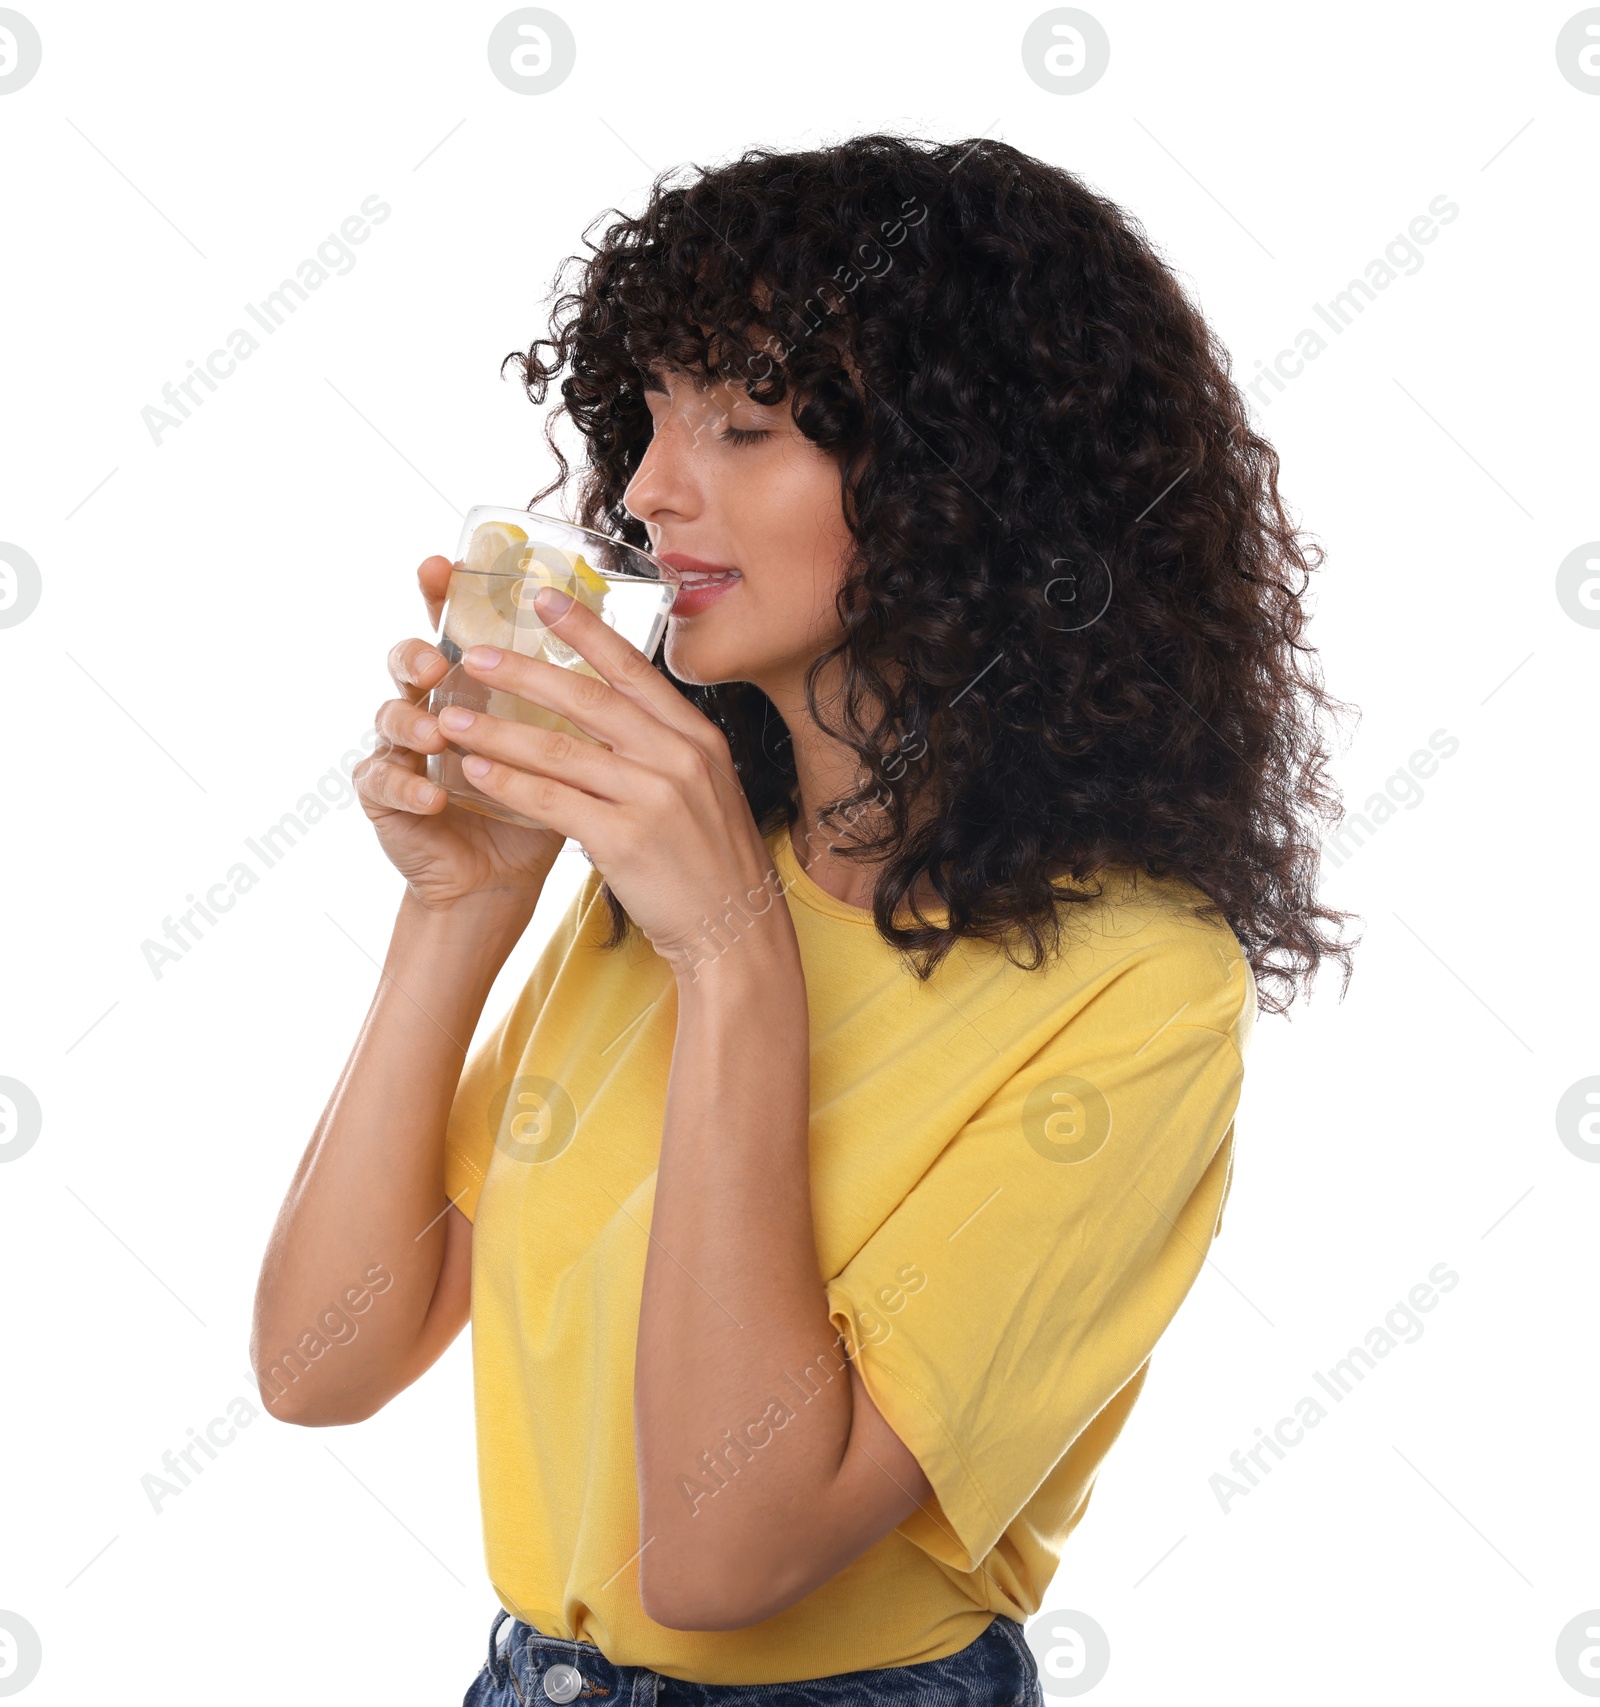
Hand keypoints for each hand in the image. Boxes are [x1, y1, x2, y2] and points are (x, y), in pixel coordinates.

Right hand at [354, 556, 566, 912]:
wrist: (503, 878)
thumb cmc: (539, 806)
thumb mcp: (567, 749)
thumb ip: (576, 702)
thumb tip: (628, 641)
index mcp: (471, 685)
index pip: (454, 629)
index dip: (444, 595)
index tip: (445, 563)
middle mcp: (430, 705)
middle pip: (407, 660)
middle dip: (416, 653)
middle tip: (435, 661)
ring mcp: (400, 748)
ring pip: (390, 716)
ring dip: (411, 721)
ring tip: (437, 733)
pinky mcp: (384, 795)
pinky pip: (384, 781)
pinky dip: (408, 785)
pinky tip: (434, 796)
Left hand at [437, 585, 795, 975]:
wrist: (736, 930)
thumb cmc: (711, 861)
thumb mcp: (704, 788)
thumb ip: (663, 748)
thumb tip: (612, 712)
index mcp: (696, 737)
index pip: (632, 670)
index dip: (585, 630)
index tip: (543, 598)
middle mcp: (677, 757)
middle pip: (587, 700)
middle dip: (523, 673)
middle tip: (473, 655)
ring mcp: (653, 798)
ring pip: (559, 750)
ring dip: (497, 732)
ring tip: (450, 718)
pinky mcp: (626, 841)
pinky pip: (553, 803)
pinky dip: (510, 786)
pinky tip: (475, 774)